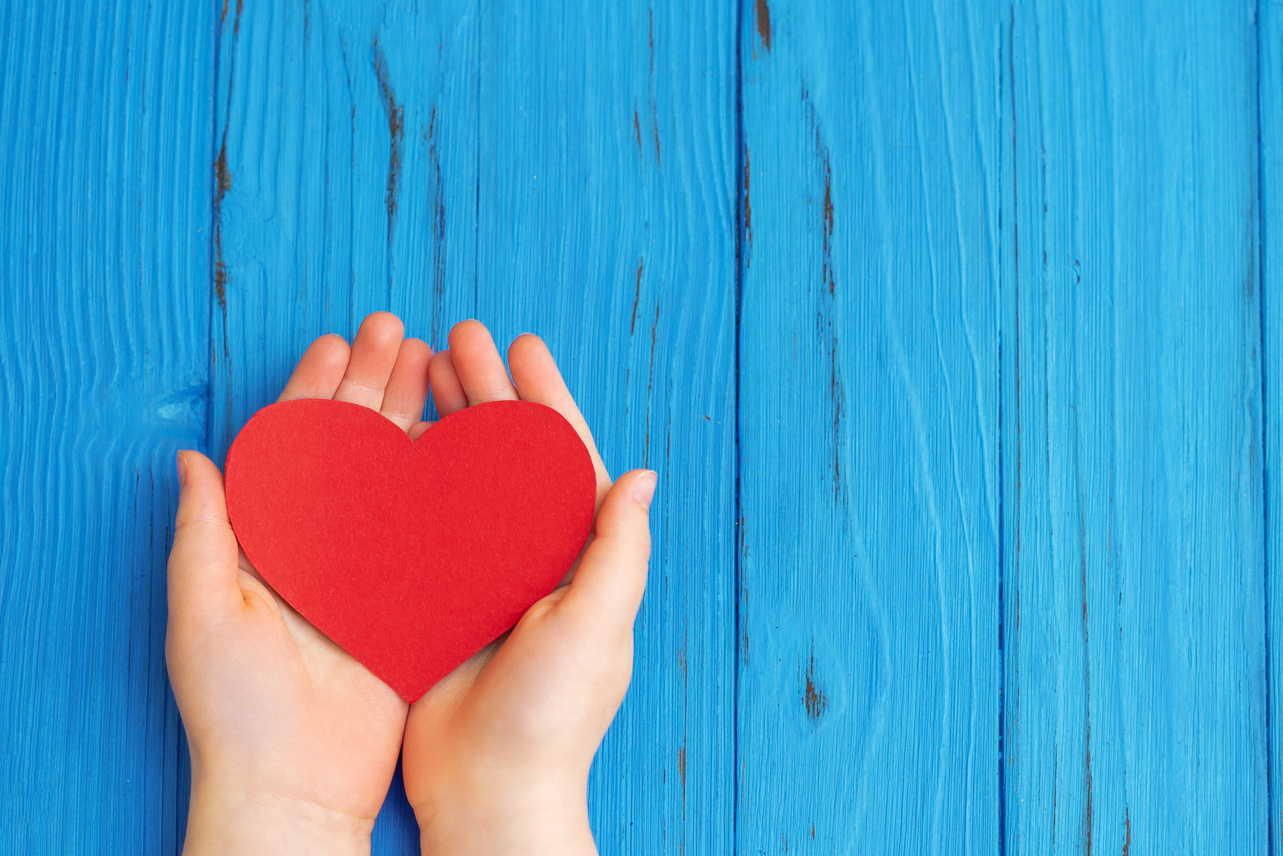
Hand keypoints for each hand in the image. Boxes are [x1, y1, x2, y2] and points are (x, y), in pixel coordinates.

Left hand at [167, 313, 434, 854]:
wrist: (292, 786)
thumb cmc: (234, 706)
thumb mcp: (203, 611)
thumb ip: (202, 532)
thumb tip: (192, 456)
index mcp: (268, 538)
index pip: (293, 444)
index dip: (314, 389)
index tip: (339, 341)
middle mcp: (322, 544)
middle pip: (351, 445)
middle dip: (373, 383)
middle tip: (398, 332)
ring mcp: (371, 569)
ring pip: (395, 474)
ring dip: (412, 416)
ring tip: (434, 363)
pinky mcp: (412, 599)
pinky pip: (430, 530)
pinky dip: (447, 483)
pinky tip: (465, 443)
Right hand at [400, 321, 655, 854]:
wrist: (490, 793)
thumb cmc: (552, 717)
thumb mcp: (595, 628)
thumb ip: (617, 551)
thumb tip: (641, 474)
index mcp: (579, 556)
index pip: (565, 458)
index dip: (544, 397)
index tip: (519, 344)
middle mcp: (533, 556)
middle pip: (510, 455)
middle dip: (487, 393)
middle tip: (454, 338)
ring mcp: (483, 574)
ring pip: (464, 479)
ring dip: (447, 423)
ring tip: (418, 369)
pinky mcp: (437, 597)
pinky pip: (423, 523)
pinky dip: (408, 478)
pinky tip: (385, 441)